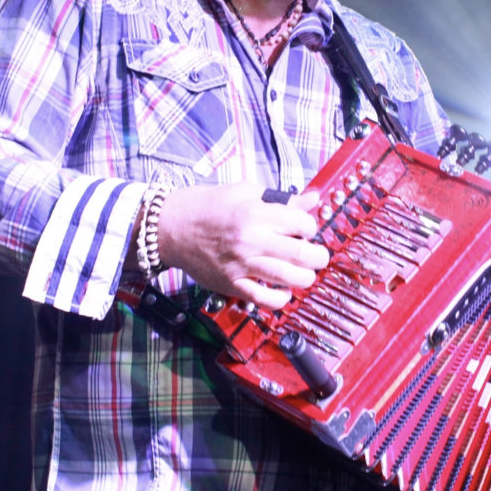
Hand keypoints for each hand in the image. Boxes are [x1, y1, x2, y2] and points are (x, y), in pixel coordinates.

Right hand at [157, 182, 328, 309]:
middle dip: (319, 257)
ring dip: (306, 278)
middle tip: (319, 256)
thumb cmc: (209, 206)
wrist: (172, 226)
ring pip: (287, 278)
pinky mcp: (230, 283)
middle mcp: (251, 239)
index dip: (311, 227)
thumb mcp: (246, 192)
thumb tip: (313, 199)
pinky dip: (280, 299)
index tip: (307, 230)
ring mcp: (240, 264)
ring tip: (307, 274)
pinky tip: (285, 292)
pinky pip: (262, 298)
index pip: (302, 223)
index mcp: (256, 213)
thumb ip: (281, 198)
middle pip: (301, 253)